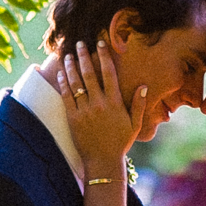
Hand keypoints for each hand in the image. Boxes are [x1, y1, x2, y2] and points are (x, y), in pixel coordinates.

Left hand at [58, 39, 148, 172]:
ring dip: (71, 67)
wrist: (103, 161)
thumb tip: (144, 86)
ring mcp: (84, 111)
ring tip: (67, 55)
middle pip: (89, 74)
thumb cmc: (120, 142)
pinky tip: (61, 74)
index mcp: (115, 103)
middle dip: (84, 56)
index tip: (99, 44)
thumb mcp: (135, 124)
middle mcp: (99, 104)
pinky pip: (66, 97)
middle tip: (79, 44)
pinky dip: (63, 84)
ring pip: (76, 83)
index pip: (109, 73)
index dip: (104, 56)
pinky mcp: (73, 118)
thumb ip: (139, 104)